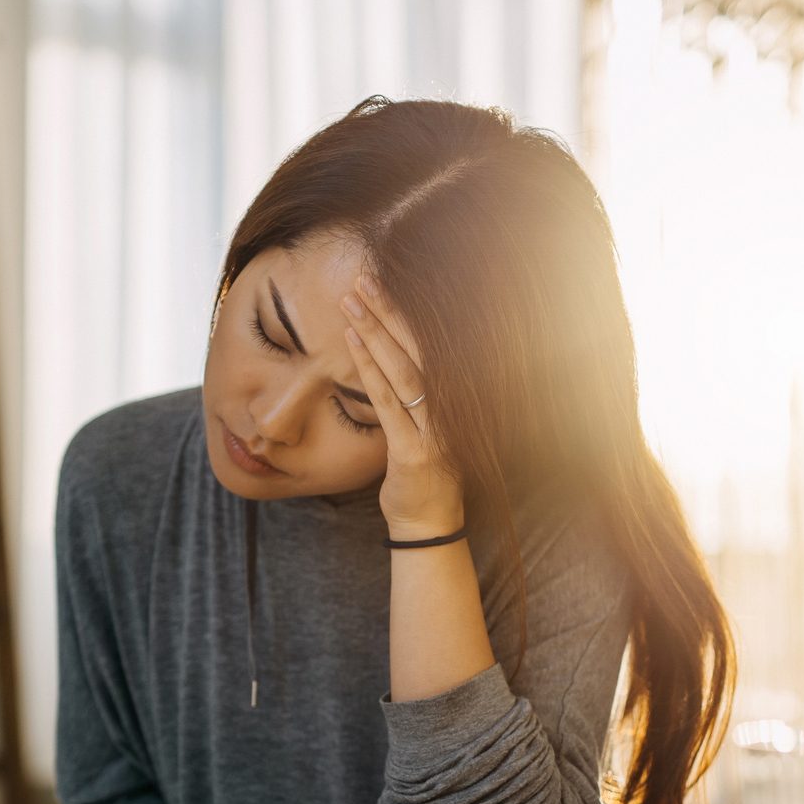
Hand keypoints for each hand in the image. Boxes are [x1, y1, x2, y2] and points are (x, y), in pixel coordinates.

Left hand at [341, 272, 465, 538]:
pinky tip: (350, 342)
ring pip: (403, 369)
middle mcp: (450, 408)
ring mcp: (434, 430)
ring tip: (351, 300)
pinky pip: (388, 401)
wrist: (430, 525)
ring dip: (375, 331)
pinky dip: (369, 369)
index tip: (383, 284)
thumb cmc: (422, 474)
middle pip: (419, 348)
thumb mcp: (424, 427)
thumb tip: (391, 358)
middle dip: (390, 311)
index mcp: (453, 399)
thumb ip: (413, 396)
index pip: (430, 346)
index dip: (406, 314)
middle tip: (364, 278)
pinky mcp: (414, 450)